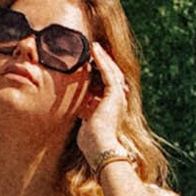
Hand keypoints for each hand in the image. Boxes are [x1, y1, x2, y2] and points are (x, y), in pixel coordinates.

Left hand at [77, 44, 130, 171]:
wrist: (99, 148)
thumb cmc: (91, 141)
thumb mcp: (86, 122)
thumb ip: (85, 112)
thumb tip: (77, 108)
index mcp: (111, 107)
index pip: (106, 85)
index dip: (99, 73)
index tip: (90, 63)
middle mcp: (117, 101)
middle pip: (112, 75)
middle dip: (103, 61)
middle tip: (94, 49)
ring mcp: (118, 97)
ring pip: (112, 71)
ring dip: (103, 58)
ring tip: (94, 46)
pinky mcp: (115, 95)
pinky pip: (109, 73)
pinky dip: (102, 61)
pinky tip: (95, 51)